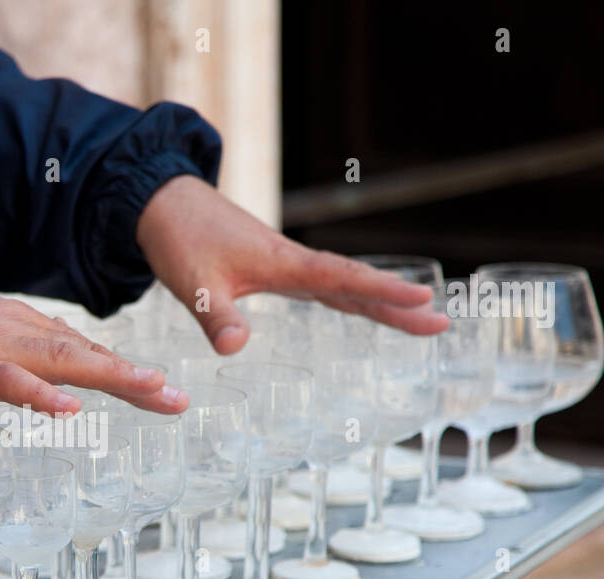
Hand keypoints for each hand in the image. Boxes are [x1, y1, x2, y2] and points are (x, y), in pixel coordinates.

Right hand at [0, 268, 187, 415]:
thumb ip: (0, 357)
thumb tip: (29, 378)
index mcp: (13, 327)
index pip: (77, 349)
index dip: (120, 368)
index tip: (158, 388)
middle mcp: (11, 331)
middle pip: (84, 354)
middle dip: (134, 378)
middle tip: (177, 400)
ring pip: (59, 361)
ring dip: (109, 374)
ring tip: (152, 390)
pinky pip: (4, 380)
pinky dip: (37, 394)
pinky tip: (67, 407)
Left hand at [136, 175, 448, 352]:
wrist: (162, 204)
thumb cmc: (179, 239)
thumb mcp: (193, 284)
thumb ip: (215, 316)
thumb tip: (236, 348)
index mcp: (282, 263)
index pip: (342, 280)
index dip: (382, 292)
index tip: (423, 300)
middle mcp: (292, 262)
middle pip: (355, 285)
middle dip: (397, 305)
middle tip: (441, 324)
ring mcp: (285, 264)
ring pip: (343, 285)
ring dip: (380, 302)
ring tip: (421, 320)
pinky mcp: (273, 267)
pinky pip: (324, 285)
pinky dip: (350, 296)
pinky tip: (362, 306)